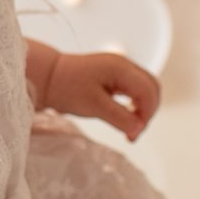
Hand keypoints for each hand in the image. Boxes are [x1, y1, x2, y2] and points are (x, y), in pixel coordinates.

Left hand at [44, 52, 160, 141]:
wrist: (47, 77)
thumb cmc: (66, 87)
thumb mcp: (94, 105)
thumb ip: (120, 117)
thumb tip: (139, 128)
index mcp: (121, 68)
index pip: (148, 91)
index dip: (147, 114)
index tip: (133, 134)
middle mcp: (124, 64)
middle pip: (152, 88)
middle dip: (148, 111)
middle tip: (133, 133)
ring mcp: (119, 68)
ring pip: (145, 88)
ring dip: (143, 109)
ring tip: (130, 129)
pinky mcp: (114, 75)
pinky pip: (134, 89)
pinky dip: (135, 104)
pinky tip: (126, 117)